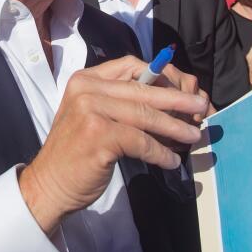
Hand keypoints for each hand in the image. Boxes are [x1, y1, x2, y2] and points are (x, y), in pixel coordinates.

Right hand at [18, 56, 208, 233]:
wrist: (49, 185)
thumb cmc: (76, 153)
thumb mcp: (92, 115)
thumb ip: (120, 102)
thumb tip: (169, 100)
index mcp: (86, 79)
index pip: (131, 66)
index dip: (162, 75)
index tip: (183, 89)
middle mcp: (86, 89)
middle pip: (143, 90)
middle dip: (177, 100)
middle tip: (201, 108)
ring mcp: (90, 110)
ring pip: (146, 115)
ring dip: (175, 127)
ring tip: (194, 136)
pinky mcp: (98, 135)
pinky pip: (141, 141)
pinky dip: (161, 152)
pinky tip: (171, 161)